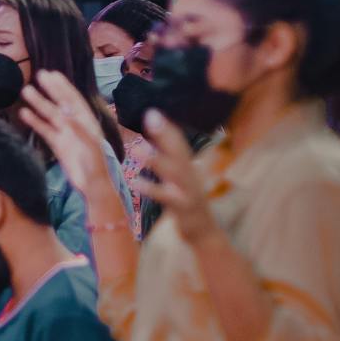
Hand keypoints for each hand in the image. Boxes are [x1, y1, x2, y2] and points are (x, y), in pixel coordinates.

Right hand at [17, 71, 112, 196]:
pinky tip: (24, 113)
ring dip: (39, 103)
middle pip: (61, 102)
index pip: (73, 99)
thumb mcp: (88, 146)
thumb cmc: (95, 165)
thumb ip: (76, 129)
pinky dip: (35, 121)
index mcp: (87, 121)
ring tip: (26, 90)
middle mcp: (76, 123)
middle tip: (39, 74)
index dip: (63, 87)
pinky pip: (44, 129)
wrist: (91, 184)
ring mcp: (65, 133)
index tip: (52, 74)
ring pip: (50, 115)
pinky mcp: (57, 144)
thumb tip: (64, 115)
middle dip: (51, 89)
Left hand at [134, 111, 215, 243]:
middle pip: (178, 150)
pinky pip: (166, 197)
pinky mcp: (183, 207)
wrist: (204, 231)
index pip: (178, 141)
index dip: (167, 125)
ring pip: (174, 171)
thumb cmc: (186, 200)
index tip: (152, 109)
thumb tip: (149, 138)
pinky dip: (151, 188)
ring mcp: (188, 190)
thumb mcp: (178, 178)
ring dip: (156, 158)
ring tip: (137, 147)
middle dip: (165, 132)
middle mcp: (190, 173)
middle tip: (150, 115)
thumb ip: (167, 159)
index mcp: (188, 165)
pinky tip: (135, 181)